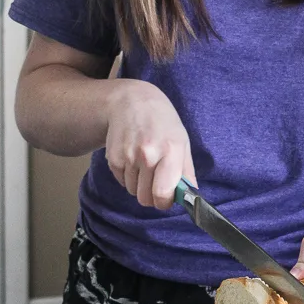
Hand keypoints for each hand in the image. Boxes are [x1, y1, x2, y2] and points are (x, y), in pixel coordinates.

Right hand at [104, 79, 195, 209]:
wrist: (133, 101)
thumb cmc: (162, 123)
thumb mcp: (182, 141)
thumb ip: (187, 171)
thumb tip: (191, 196)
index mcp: (170, 151)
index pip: (163, 193)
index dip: (165, 201)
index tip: (166, 197)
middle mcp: (148, 155)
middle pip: (145, 198)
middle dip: (151, 195)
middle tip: (155, 180)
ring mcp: (128, 156)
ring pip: (132, 191)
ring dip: (138, 184)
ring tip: (144, 163)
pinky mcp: (113, 158)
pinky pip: (121, 182)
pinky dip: (127, 176)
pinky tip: (133, 157)